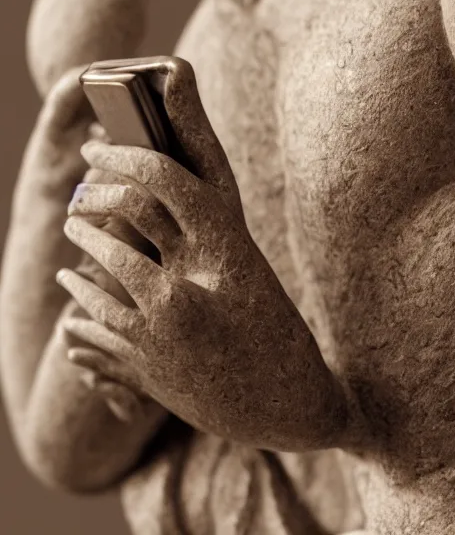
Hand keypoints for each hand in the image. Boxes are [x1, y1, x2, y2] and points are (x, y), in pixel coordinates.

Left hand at [57, 140, 345, 449]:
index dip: (126, 155)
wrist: (286, 404)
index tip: (99, 146)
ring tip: (72, 231)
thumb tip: (159, 183)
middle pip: (128, 220)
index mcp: (226, 250)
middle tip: (80, 195)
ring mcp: (163, 331)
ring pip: (99, 276)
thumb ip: (203, 229)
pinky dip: (79, 315)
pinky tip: (71, 309)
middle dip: (95, 200)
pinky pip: (97, 330)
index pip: (164, 180)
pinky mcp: (144, 370)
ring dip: (82, 252)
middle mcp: (191, 285)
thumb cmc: (272, 326)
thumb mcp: (248, 268)